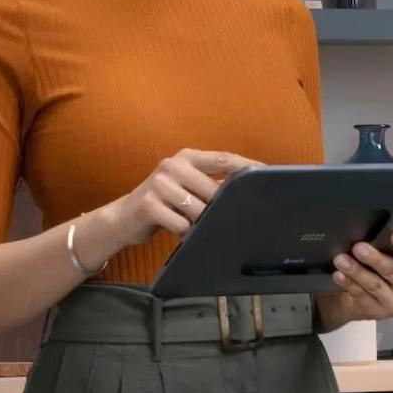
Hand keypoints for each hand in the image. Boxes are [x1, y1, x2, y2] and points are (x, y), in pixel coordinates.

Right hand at [115, 148, 260, 249]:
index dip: (248, 168)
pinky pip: (181, 224)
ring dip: (204, 224)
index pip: (224, 159)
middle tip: (237, 220)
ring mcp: (159, 183)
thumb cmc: (164, 204)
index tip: (268, 176)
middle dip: (225, 207)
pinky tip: (182, 234)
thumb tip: (248, 194)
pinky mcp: (149, 204)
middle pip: (214, 189)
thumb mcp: (187, 187)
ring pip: (199, 209)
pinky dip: (186, 233)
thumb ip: (212, 185)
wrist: (124, 217)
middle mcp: (173, 165)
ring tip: (200, 228)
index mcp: (187, 157)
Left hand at [313, 228, 392, 331]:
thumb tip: (382, 223)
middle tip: (358, 247)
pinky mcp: (378, 313)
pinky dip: (348, 284)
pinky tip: (339, 275)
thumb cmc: (386, 268)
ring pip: (375, 286)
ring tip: (341, 259)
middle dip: (375, 259)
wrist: (372, 299)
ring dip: (356, 271)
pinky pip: (361, 296)